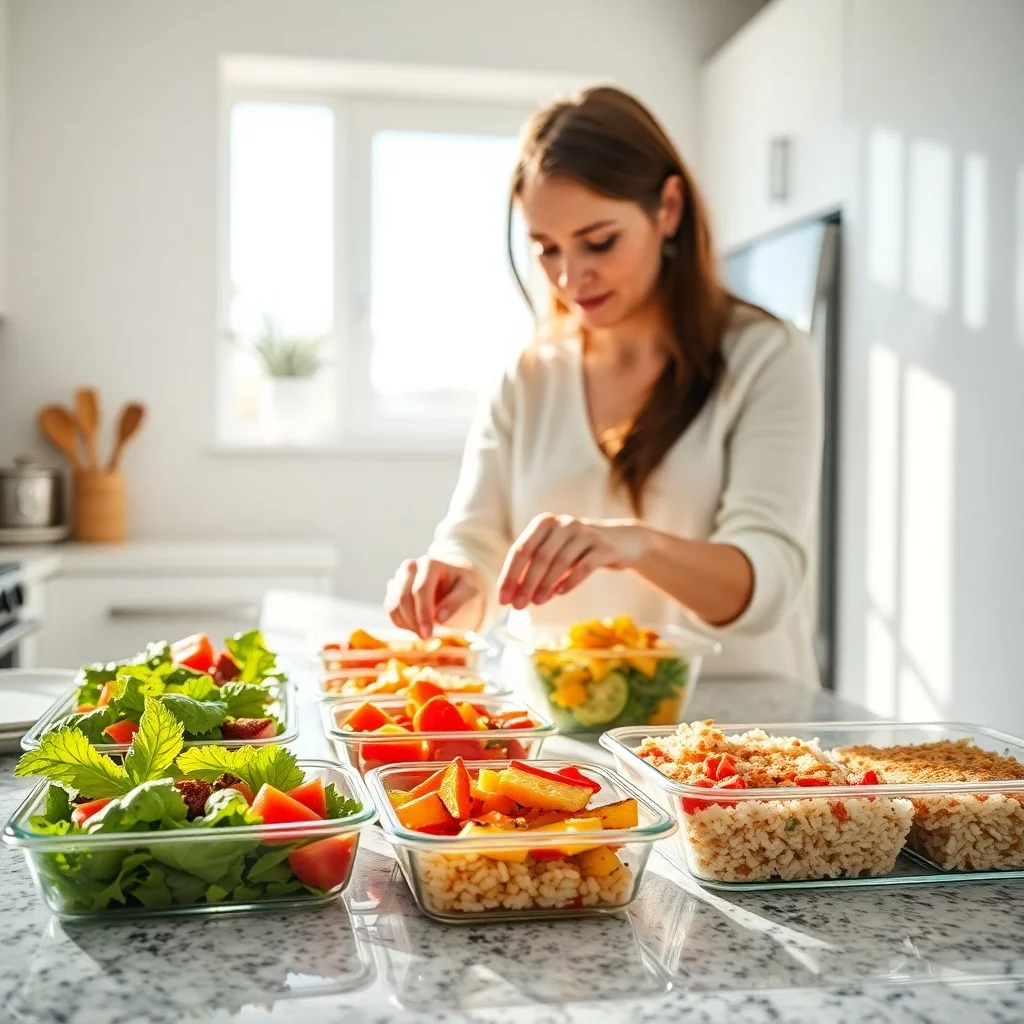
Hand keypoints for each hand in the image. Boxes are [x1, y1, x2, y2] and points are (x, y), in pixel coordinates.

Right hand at [384, 557, 480, 637]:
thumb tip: (439, 619)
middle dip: (413, 621)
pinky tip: (417, 628)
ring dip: (406, 624)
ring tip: (425, 634)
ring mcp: (400, 577)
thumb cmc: (463, 585)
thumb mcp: (470, 592)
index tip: (429, 633)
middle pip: (403, 597)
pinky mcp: (394, 589)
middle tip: (427, 638)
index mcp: (430, 563)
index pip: (420, 590)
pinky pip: (390, 610)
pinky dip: (401, 623)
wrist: (455, 580)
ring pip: (393, 604)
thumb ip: (456, 603)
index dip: (423, 613)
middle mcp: (411, 567)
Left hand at [497, 515, 645, 609]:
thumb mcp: (554, 554)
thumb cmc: (577, 552)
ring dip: (546, 584)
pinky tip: (560, 594)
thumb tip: (513, 597)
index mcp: (544, 523)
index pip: (521, 550)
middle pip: (539, 555)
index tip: (503, 599)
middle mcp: (563, 523)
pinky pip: (584, 566)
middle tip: (518, 606)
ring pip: (560, 560)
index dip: (510, 575)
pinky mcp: (603, 547)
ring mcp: (585, 533)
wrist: (620, 542)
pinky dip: (570, 581)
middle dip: (526, 583)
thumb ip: (534, 570)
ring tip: (537, 603)